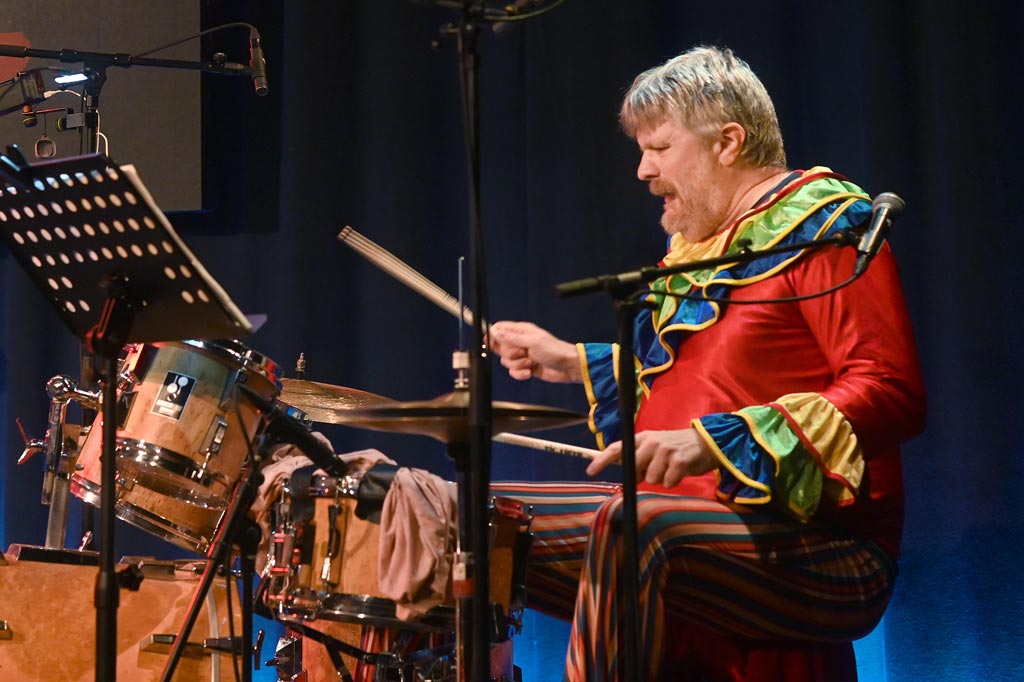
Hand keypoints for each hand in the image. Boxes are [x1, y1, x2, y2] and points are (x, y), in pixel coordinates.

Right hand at [489, 321, 581, 382]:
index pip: (500, 329)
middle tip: (523, 353)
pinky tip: (531, 372)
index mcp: (521, 331)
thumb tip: (496, 331)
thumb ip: (513, 338)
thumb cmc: (554, 351)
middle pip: (500, 348)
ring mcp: (522, 356)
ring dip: (518, 365)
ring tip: (531, 363)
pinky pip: (513, 372)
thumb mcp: (532, 342)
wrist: (567, 367)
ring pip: (506, 362)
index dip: (493, 335)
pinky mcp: (525, 368)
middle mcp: (520, 342)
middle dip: (510, 354)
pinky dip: (521, 374)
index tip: (489, 342)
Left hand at [586, 428, 717, 487]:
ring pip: (651, 479)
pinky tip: (679, 472)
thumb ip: (639, 460)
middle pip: (634, 469)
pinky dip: (673, 482)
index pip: (617, 449)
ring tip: (671, 468)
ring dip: (661, 479)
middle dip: (643, 475)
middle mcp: (651, 442)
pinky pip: (667, 482)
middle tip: (658, 469)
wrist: (705, 442)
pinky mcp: (679, 460)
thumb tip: (627, 476)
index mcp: (642, 438)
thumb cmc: (676, 448)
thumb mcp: (654, 448)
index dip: (601, 460)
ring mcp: (665, 450)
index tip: (590, 471)